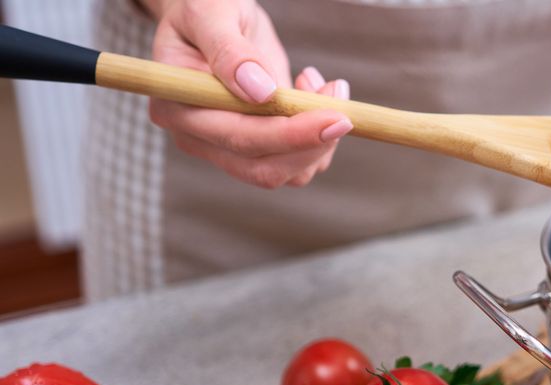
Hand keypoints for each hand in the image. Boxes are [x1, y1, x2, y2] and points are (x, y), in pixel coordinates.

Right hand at [142, 0, 351, 187]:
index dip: (290, 134)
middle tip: (341, 101)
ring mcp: (227, 148)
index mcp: (178, 108)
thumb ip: (229, 50)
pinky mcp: (256, 147)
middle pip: (264, 168)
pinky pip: (297, 161)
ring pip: (287, 172)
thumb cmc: (207, 8)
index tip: (335, 117)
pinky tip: (314, 90)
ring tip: (326, 85)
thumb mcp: (211, 12)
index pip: (239, 138)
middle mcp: (198, 138)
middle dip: (313, 142)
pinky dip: (320, 135)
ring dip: (322, 138)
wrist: (215, 16)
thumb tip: (259, 91)